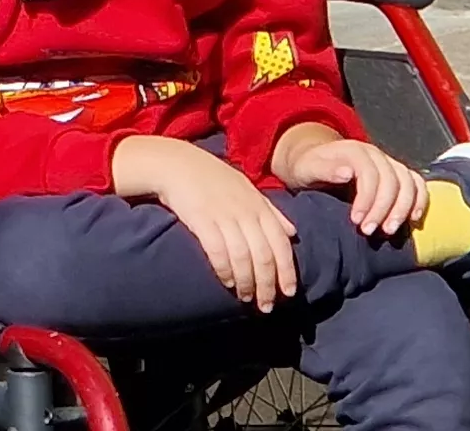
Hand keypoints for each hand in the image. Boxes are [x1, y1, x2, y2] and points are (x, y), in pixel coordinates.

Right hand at [116, 135, 300, 311]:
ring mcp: (223, 216)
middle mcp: (245, 212)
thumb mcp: (247, 188)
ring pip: (243, 258)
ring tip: (245, 299)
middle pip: (264, 256)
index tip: (288, 293)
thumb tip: (292, 232)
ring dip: (247, 283)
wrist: (176, 163)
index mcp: (259, 206)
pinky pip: (218, 251)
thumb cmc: (213, 177)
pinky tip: (226, 282)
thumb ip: (271, 211)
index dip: (286, 271)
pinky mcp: (201, 220)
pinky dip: (225, 270)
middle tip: (266, 306)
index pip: (281, 245)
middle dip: (267, 285)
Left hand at [271, 124, 427, 237]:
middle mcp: (375, 154)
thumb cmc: (307, 168)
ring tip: (389, 231)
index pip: (370, 174)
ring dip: (403, 209)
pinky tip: (413, 219)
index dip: (367, 199)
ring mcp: (388, 163)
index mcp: (354, 151)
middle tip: (369, 232)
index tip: (356, 221)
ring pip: (408, 182)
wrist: (312, 161)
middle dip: (383, 209)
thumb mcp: (306, 168)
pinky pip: (417, 184)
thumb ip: (324, 169)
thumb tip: (347, 172)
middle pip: (392, 180)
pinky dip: (420, 200)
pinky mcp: (397, 174)